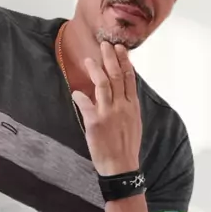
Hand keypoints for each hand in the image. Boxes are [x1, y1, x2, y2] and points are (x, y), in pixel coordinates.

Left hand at [72, 42, 142, 175]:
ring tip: (89, 60)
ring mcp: (109, 113)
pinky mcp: (95, 123)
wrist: (121, 167)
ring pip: (102, 85)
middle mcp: (122, 106)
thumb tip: (121, 94)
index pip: (130, 79)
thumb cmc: (127, 147)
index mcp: (132, 106)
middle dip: (110, 58)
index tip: (120, 49)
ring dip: (95, 70)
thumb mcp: (134, 123)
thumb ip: (127, 106)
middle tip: (105, 45)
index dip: (124, 62)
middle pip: (117, 76)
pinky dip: (80, 97)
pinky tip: (76, 92)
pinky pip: (86, 105)